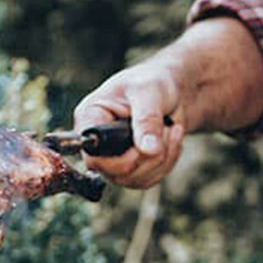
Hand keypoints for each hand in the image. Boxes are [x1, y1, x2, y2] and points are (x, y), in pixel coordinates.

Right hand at [74, 58, 188, 188]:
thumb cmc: (153, 82)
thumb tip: (148, 150)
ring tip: (171, 129)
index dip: (119, 159)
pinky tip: (171, 139)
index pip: (92, 154)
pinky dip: (166, 163)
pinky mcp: (131, 166)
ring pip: (134, 179)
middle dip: (149, 156)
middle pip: (115, 172)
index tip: (144, 144)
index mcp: (91, 117)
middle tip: (166, 128)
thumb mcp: (149, 92)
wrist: (171, 90)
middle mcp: (98, 141)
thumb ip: (147, 120)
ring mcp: (113, 157)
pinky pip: (147, 180)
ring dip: (162, 159)